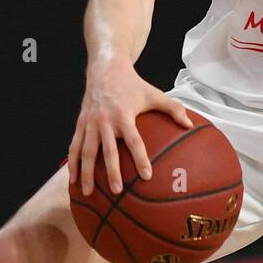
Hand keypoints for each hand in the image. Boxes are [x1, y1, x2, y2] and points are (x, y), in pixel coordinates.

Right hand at [67, 59, 194, 194]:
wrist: (106, 69)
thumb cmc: (133, 84)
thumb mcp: (154, 94)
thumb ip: (174, 109)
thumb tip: (190, 125)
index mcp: (124, 116)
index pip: (135, 142)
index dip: (140, 159)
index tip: (146, 176)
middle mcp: (105, 121)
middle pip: (109, 151)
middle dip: (112, 172)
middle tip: (117, 191)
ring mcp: (90, 124)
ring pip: (87, 152)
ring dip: (87, 173)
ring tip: (88, 192)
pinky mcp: (80, 124)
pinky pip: (74, 146)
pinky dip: (72, 163)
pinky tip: (72, 179)